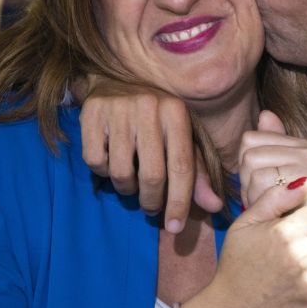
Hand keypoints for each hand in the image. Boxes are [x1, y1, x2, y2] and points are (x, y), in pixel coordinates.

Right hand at [79, 79, 223, 232]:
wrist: (115, 80)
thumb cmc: (156, 119)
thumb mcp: (182, 138)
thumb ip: (197, 173)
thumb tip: (214, 206)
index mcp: (177, 113)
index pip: (182, 166)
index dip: (179, 201)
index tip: (174, 227)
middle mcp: (150, 108)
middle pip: (152, 174)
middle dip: (152, 200)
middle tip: (151, 207)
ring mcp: (119, 109)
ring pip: (122, 172)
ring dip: (127, 189)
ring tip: (132, 183)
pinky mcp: (92, 113)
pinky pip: (96, 161)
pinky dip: (104, 172)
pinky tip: (112, 162)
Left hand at [238, 109, 306, 208]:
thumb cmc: (295, 212)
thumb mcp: (279, 177)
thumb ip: (272, 143)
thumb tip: (265, 114)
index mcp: (302, 147)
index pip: (250, 139)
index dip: (247, 167)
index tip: (262, 186)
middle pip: (249, 156)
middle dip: (248, 185)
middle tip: (268, 201)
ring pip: (254, 172)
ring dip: (255, 198)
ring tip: (274, 209)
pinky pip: (264, 187)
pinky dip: (263, 205)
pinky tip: (278, 214)